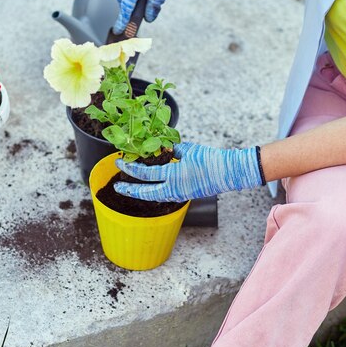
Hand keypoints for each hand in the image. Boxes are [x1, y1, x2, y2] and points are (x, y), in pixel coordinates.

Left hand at [114, 142, 264, 202]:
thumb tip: (163, 149)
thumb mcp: (188, 149)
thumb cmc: (209, 159)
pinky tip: (151, 189)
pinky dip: (154, 193)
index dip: (130, 168)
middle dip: (129, 190)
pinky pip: (165, 196)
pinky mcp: (185, 195)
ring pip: (154, 197)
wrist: (228, 172)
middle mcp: (174, 188)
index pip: (145, 173)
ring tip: (131, 189)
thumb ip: (173, 150)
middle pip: (145, 193)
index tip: (120, 163)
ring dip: (142, 193)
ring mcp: (179, 194)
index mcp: (173, 175)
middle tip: (117, 186)